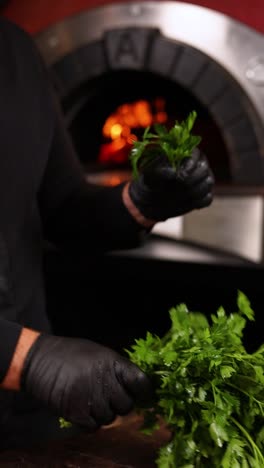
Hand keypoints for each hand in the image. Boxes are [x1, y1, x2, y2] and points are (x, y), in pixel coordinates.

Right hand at [21, 335, 152, 428]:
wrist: (39, 360)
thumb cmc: (69, 354)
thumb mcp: (97, 352)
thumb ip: (116, 368)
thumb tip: (134, 383)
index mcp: (113, 363)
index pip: (142, 382)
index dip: (143, 390)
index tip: (141, 393)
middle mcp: (106, 381)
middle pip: (127, 405)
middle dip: (120, 403)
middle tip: (106, 395)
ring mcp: (92, 398)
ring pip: (110, 418)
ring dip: (102, 412)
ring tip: (88, 398)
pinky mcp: (77, 413)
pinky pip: (94, 426)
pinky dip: (89, 421)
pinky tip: (81, 408)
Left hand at [127, 148, 213, 222]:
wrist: (150, 201)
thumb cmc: (149, 182)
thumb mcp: (149, 175)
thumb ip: (160, 171)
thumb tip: (174, 173)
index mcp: (183, 155)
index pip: (195, 154)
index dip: (190, 164)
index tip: (181, 175)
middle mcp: (196, 165)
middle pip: (204, 168)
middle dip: (193, 178)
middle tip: (181, 185)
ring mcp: (201, 180)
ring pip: (208, 182)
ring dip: (196, 190)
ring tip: (182, 195)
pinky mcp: (202, 195)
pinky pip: (207, 198)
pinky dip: (199, 202)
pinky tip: (188, 203)